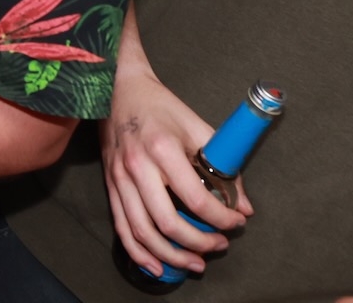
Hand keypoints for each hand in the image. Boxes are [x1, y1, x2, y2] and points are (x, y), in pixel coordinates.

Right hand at [101, 70, 250, 277]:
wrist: (118, 88)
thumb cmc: (161, 106)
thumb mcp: (197, 127)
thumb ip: (223, 166)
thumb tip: (244, 204)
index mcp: (163, 148)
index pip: (196, 199)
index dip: (222, 218)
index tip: (237, 222)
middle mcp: (137, 166)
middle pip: (168, 222)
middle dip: (199, 243)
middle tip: (219, 245)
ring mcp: (119, 177)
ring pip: (143, 231)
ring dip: (171, 255)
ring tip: (194, 263)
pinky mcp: (109, 184)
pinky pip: (122, 227)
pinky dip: (138, 252)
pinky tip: (156, 265)